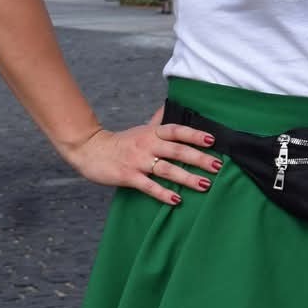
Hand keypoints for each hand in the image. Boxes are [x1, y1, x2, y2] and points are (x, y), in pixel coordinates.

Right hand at [64, 105, 220, 203]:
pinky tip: (177, 200)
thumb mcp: (142, 129)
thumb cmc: (122, 142)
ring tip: (205, 185)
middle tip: (217, 166)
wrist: (89, 150)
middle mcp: (147, 145)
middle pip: (177, 151)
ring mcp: (138, 161)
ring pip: (166, 169)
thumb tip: (171, 107)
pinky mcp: (128, 176)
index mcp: (153, 132)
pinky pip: (148, 186)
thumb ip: (159, 121)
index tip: (213, 139)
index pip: (177, 130)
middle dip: (199, 158)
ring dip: (186, 178)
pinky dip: (162, 193)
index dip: (195, 134)